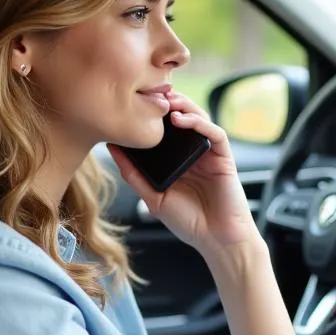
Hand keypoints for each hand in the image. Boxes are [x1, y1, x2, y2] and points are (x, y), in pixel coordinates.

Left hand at [107, 92, 258, 257]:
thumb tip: (112, 149)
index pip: (164, 128)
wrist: (217, 241)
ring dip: (184, 106)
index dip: (152, 113)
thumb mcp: (153, 197)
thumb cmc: (188, 221)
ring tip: (166, 101)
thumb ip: (134, 174)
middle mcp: (193, 152)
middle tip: (150, 93)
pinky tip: (182, 119)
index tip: (132, 102)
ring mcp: (209, 153)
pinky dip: (200, 123)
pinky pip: (215, 133)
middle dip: (167, 102)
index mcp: (176, 159)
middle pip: (182, 117)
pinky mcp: (224, 158)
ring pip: (199, 118)